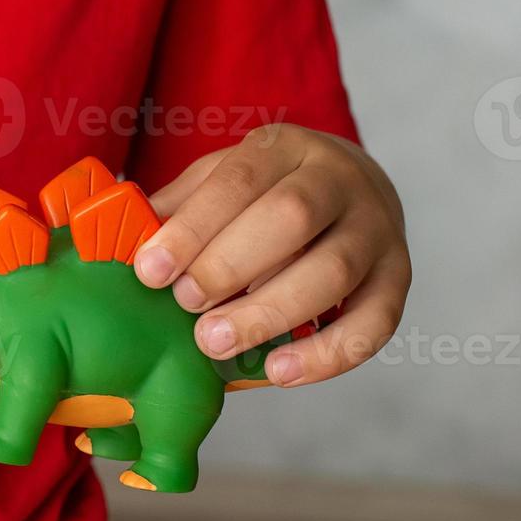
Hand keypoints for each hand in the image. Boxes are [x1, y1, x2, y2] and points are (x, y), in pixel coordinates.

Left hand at [134, 125, 410, 387]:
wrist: (349, 187)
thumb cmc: (263, 192)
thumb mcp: (219, 180)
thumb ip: (179, 207)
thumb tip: (122, 240)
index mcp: (287, 147)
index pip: (240, 181)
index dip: (193, 228)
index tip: (150, 270)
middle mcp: (341, 180)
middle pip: (291, 218)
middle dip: (229, 266)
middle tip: (184, 303)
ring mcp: (378, 229)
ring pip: (333, 271)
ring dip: (269, 312)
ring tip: (214, 343)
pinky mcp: (398, 278)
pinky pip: (374, 322)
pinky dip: (327, 354)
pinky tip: (278, 372)